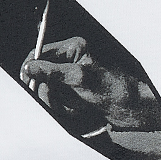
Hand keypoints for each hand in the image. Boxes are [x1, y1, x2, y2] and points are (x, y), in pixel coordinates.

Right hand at [20, 36, 156, 130]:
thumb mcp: (79, 79)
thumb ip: (52, 72)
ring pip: (48, 92)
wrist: (132, 108)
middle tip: (57, 100)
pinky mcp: (74, 94)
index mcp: (73, 48)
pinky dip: (66, 109)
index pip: (40, 53)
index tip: (29, 84)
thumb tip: (29, 67)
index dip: (31, 69)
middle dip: (49, 92)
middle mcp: (70, 61)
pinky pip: (58, 103)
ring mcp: (71, 79)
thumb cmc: (111, 88)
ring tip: (77, 107)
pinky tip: (80, 111)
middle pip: (41, 75)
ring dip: (59, 103)